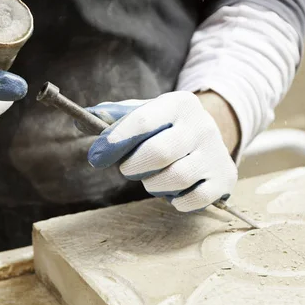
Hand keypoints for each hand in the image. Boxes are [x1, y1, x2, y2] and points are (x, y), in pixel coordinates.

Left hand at [83, 91, 237, 211]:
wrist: (213, 139)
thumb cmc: (169, 129)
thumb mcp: (147, 113)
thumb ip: (114, 117)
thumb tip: (79, 120)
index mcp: (181, 104)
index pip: (143, 121)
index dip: (115, 141)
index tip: (97, 155)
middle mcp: (202, 126)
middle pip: (158, 153)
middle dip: (134, 166)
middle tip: (128, 168)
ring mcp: (215, 154)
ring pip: (175, 178)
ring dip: (153, 184)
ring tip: (153, 177)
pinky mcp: (224, 179)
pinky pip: (193, 200)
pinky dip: (176, 201)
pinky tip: (174, 191)